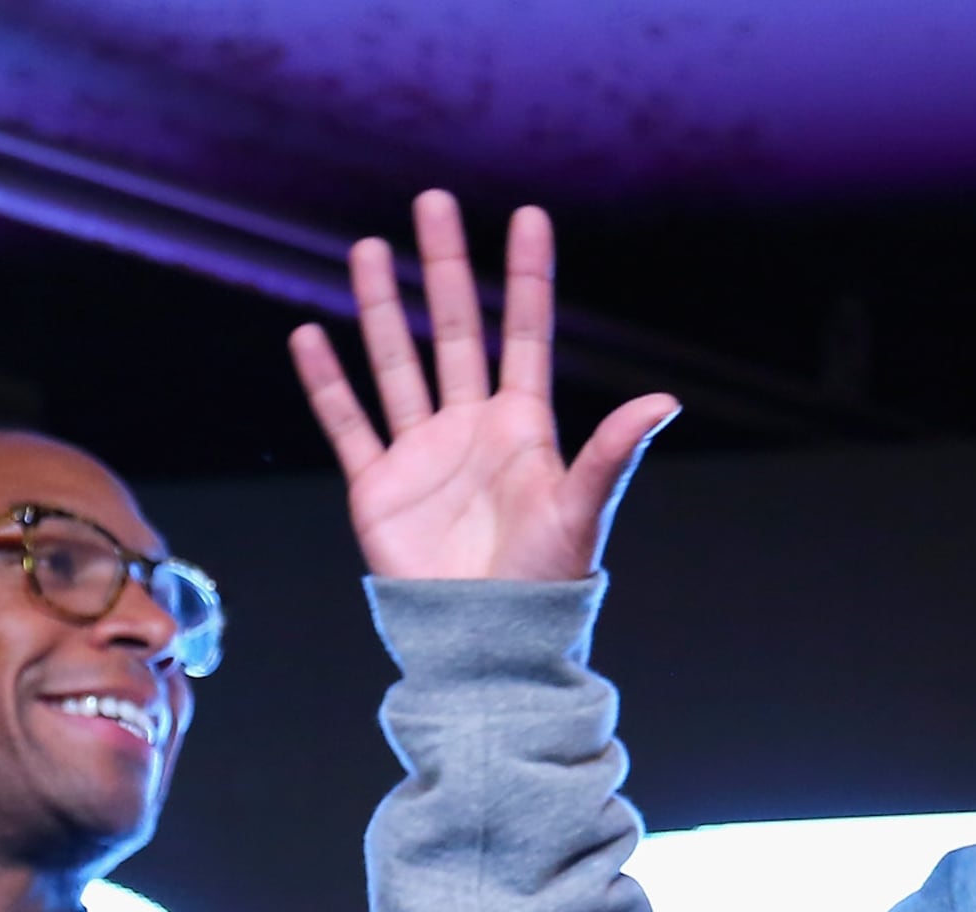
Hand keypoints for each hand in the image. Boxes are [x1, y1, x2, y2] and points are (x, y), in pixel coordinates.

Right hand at [290, 190, 679, 583]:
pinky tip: (310, 335)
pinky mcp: (378, 488)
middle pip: (455, 331)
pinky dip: (327, 382)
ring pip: (397, 363)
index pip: (524, 334)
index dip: (527, 276)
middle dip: (445, 267)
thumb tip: (665, 401)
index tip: (529, 215)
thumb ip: (612, 451)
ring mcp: (422, 455)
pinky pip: (348, 423)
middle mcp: (470, 429)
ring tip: (369, 248)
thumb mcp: (581, 511)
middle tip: (433, 202)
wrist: (488, 646)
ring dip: (383, 307)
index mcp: (523, 429)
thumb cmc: (544, 586)